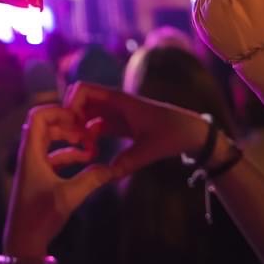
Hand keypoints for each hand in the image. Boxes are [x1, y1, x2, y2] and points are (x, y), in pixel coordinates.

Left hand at [4, 105, 112, 257]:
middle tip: (88, 131)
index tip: (78, 118)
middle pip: (45, 126)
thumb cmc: (40, 215)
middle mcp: (29, 154)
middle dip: (68, 125)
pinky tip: (86, 161)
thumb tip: (114, 168)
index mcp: (31, 152)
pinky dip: (69, 155)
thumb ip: (91, 179)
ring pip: (50, 141)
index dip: (57, 111)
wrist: (24, 240)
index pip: (38, 116)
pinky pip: (53, 157)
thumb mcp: (69, 196)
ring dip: (70, 140)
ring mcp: (33, 165)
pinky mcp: (38, 177)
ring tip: (91, 146)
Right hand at [64, 82, 213, 176]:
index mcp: (119, 100)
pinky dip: (89, 134)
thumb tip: (107, 175)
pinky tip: (93, 152)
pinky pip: (96, 125)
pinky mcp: (121, 124)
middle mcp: (114, 103)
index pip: (83, 89)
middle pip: (80, 100)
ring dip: (80, 128)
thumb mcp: (151, 149)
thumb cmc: (173, 133)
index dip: (71, 104)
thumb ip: (128, 161)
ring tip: (83, 149)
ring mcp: (116, 113)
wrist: (192, 133)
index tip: (72, 127)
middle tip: (74, 139)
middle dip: (72, 117)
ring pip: (87, 114)